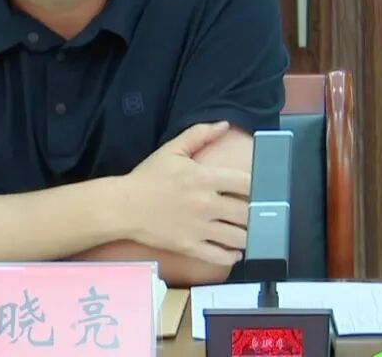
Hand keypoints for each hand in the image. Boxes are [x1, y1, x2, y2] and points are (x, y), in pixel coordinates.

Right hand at [117, 121, 250, 265]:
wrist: (123, 206)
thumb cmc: (148, 177)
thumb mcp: (172, 150)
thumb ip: (199, 134)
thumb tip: (224, 124)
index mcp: (204, 178)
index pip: (246, 183)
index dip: (258, 187)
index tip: (258, 190)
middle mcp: (206, 204)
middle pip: (247, 213)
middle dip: (256, 214)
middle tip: (257, 214)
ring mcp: (199, 229)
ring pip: (239, 238)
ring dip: (248, 236)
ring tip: (248, 232)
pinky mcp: (190, 247)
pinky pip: (220, 257)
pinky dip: (232, 256)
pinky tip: (234, 251)